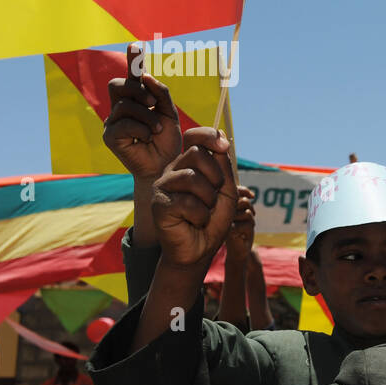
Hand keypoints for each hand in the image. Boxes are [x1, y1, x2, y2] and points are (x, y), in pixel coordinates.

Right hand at [102, 43, 181, 179]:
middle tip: (153, 103)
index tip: (137, 45)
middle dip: (137, 91)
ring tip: (157, 129)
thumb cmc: (167, 142)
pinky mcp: (110, 136)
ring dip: (145, 115)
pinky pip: (122, 123)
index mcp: (137, 100)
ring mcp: (113, 122)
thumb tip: (145, 76)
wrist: (166, 167)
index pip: (132, 76)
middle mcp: (121, 108)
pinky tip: (147, 137)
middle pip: (118, 85)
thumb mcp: (170, 114)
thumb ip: (160, 94)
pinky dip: (140, 128)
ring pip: (124, 104)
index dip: (133, 60)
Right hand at [151, 127, 236, 269]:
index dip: (208, 135)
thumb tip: (221, 136)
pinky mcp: (159, 204)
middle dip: (215, 177)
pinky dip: (199, 216)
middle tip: (213, 197)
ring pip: (192, 178)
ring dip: (208, 200)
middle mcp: (173, 171)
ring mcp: (163, 186)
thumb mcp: (226, 192)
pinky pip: (187, 202)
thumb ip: (223, 167)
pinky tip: (193, 222)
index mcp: (189, 165)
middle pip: (196, 153)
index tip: (223, 144)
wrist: (200, 249)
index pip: (193, 137)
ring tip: (203, 212)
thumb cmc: (212, 220)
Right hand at [224, 186, 256, 260]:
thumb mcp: (242, 212)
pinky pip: (247, 224)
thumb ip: (243, 200)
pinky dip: (250, 228)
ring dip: (250, 218)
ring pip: (245, 212)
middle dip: (249, 205)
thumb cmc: (240, 229)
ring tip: (247, 224)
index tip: (252, 196)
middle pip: (240, 200)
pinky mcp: (229, 232)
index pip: (232, 190)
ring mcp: (223, 222)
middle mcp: (218, 212)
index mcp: (218, 204)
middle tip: (252, 213)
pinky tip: (244, 233)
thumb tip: (251, 195)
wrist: (237, 249)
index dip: (244, 191)